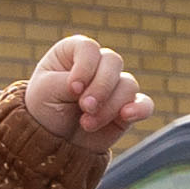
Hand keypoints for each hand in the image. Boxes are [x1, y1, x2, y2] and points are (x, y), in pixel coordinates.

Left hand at [23, 34, 154, 151]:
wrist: (52, 140)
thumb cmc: (45, 107)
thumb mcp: (46, 91)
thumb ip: (70, 83)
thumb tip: (99, 93)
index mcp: (74, 52)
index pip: (89, 48)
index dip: (85, 67)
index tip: (72, 88)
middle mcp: (98, 64)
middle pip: (113, 62)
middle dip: (100, 87)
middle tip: (84, 107)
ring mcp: (114, 86)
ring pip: (128, 85)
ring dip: (109, 106)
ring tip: (86, 124)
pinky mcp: (127, 108)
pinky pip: (144, 104)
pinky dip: (140, 109)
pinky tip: (127, 116)